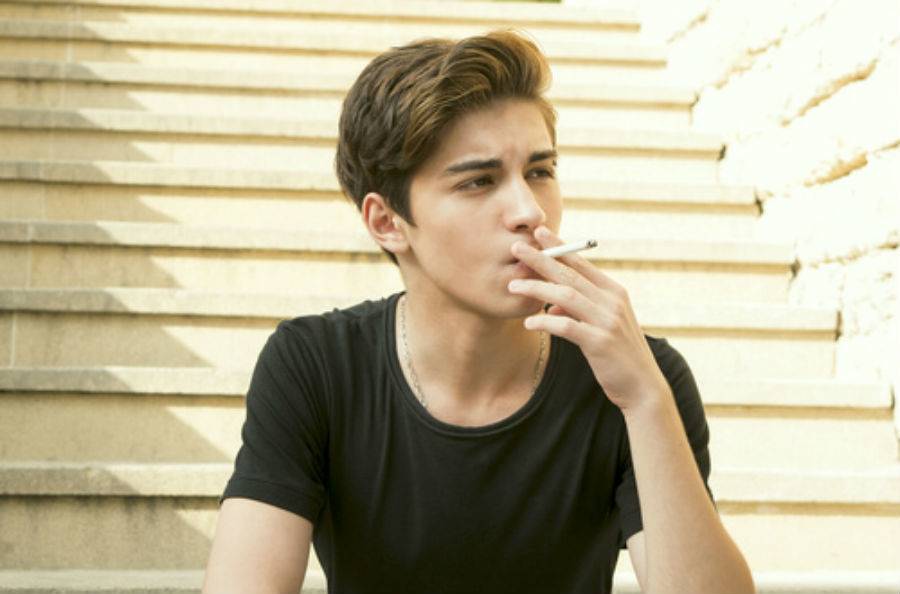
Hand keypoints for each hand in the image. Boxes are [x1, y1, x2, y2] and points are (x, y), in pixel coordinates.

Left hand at [507, 226, 670, 412]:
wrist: (642, 387)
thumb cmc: (618, 354)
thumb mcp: (601, 326)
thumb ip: (578, 310)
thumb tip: (552, 305)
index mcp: (614, 292)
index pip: (582, 263)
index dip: (559, 247)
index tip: (539, 233)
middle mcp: (612, 301)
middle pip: (570, 274)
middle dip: (541, 259)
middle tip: (517, 248)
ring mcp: (607, 321)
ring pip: (566, 296)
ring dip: (537, 288)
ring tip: (513, 286)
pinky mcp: (600, 343)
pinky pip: (567, 327)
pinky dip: (546, 322)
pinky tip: (529, 322)